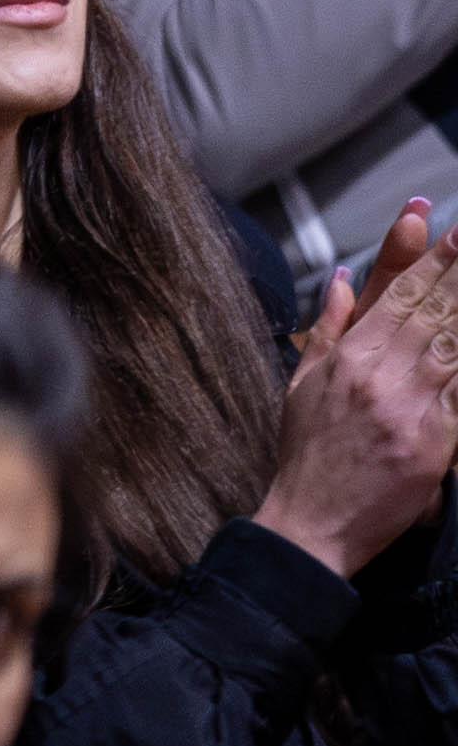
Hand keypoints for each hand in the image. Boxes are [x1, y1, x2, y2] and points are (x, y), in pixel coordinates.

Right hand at [253, 199, 457, 574]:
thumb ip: (328, 328)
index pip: (395, 292)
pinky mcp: (434, 441)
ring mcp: (408, 405)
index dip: (426, 256)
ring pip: (454, 341)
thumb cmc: (306, 456)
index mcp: (345, 355)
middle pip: (431, 308)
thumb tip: (342, 278)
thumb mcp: (302, 384)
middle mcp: (377, 372)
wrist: (311, 522)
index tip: (447, 223)